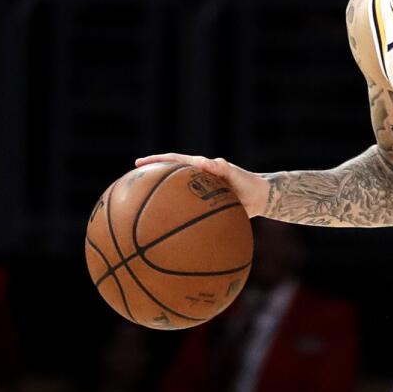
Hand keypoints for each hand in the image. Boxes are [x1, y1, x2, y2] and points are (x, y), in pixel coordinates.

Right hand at [135, 152, 269, 217]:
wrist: (261, 197)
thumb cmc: (249, 183)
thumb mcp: (236, 174)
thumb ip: (222, 168)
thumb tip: (205, 162)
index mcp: (200, 169)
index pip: (174, 161)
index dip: (156, 162)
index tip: (138, 164)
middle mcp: (196, 179)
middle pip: (169, 178)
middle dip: (151, 179)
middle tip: (131, 183)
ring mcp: (199, 193)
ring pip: (174, 195)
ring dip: (159, 199)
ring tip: (140, 209)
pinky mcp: (204, 206)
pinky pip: (186, 211)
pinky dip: (175, 217)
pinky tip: (166, 230)